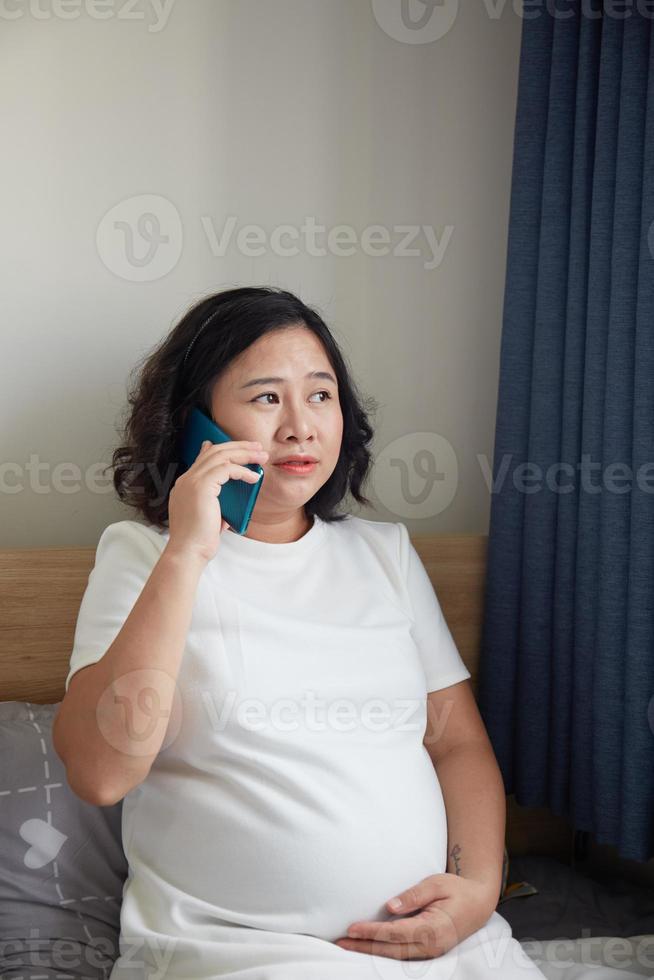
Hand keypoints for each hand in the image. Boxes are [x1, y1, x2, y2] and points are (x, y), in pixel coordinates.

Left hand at [333, 873, 497, 959]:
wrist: (479, 902)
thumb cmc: (457, 890)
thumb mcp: (436, 884)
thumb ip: (414, 895)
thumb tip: (390, 906)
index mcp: (434, 929)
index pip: (395, 933)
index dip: (372, 932)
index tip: (352, 928)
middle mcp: (432, 946)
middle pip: (391, 949)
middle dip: (364, 946)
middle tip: (340, 942)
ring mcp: (431, 952)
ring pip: (395, 956)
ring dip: (371, 951)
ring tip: (348, 946)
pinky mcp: (428, 951)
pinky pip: (402, 955)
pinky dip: (383, 952)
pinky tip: (368, 947)